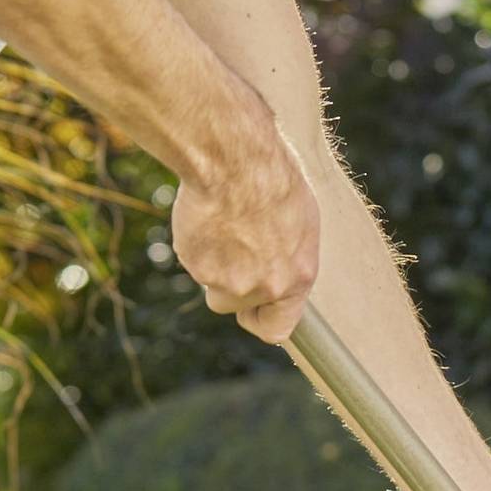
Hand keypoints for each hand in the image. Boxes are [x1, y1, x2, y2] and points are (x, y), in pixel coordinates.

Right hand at [173, 111, 320, 343]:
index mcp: (297, 279)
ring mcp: (228, 280)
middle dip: (228, 283)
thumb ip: (286, 257)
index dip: (259, 319)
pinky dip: (194, 241)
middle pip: (233, 303)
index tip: (250, 309)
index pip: (276, 329)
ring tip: (221, 222)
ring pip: (210, 281)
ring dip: (211, 260)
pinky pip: (191, 259)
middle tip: (228, 248)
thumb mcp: (299, 224)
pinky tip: (205, 214)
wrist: (235, 161)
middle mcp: (264, 288)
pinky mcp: (197, 264)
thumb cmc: (273, 182)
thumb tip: (276, 268)